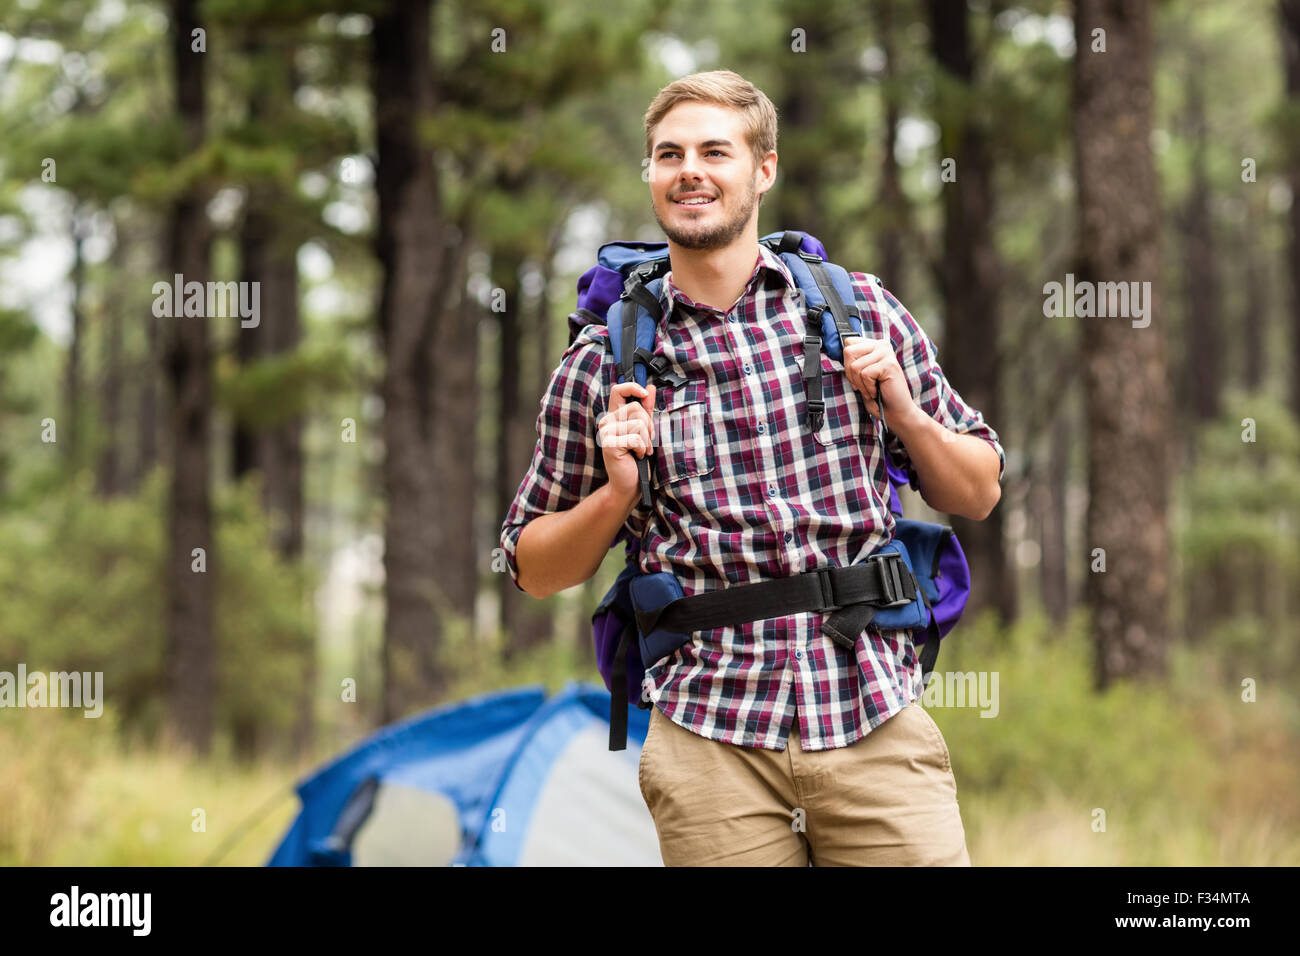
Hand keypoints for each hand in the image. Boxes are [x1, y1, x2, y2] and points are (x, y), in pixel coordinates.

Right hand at [598, 381, 655, 499]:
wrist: (629, 484)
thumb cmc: (637, 459)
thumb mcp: (645, 431)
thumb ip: (646, 410)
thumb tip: (650, 388)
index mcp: (614, 416)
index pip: (619, 390)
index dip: (633, 386)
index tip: (645, 393)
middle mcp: (607, 421)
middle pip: (636, 408)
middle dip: (649, 425)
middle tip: (646, 441)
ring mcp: (606, 432)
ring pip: (639, 423)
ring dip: (646, 439)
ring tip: (641, 450)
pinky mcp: (609, 444)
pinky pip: (636, 437)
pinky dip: (642, 448)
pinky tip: (637, 456)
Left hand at [841, 335, 914, 424]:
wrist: (894, 411)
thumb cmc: (877, 394)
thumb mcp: (860, 375)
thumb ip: (853, 360)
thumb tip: (840, 351)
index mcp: (874, 345)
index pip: (848, 343)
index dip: (847, 363)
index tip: (857, 377)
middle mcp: (881, 345)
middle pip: (848, 352)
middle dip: (851, 374)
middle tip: (863, 385)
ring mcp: (886, 353)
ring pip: (855, 366)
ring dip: (861, 384)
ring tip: (871, 390)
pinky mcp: (889, 364)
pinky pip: (865, 374)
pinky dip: (868, 388)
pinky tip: (877, 391)